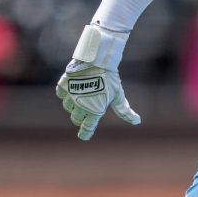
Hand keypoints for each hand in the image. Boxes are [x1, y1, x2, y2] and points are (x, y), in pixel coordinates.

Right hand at [55, 24, 139, 139]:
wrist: (98, 60)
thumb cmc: (110, 78)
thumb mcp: (118, 95)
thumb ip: (124, 110)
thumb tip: (137, 121)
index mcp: (95, 110)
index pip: (87, 127)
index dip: (86, 133)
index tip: (84, 136)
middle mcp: (80, 106)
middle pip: (76, 119)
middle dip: (81, 117)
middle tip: (88, 108)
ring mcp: (70, 96)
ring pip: (68, 107)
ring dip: (73, 104)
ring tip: (83, 94)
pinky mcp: (63, 86)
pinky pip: (61, 95)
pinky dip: (66, 93)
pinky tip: (73, 88)